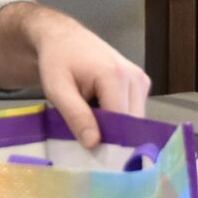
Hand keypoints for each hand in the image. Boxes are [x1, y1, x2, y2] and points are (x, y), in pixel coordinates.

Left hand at [0, 2, 150, 148]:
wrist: (63, 38)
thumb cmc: (57, 61)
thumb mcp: (57, 89)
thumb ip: (76, 115)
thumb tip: (94, 144)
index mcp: (115, 76)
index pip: (122, 123)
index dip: (109, 142)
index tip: (96, 158)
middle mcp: (134, 77)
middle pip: (132, 123)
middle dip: (113, 136)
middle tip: (89, 144)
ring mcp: (140, 79)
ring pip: (134, 119)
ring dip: (115, 127)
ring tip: (91, 123)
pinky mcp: (140, 82)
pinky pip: (133, 111)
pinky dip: (117, 117)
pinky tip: (99, 113)